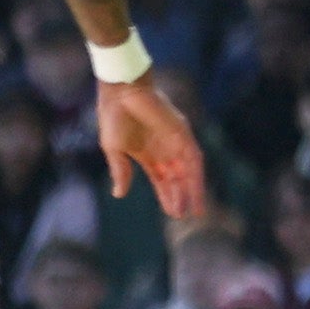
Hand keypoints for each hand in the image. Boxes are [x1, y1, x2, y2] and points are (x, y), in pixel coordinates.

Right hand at [99, 76, 206, 221]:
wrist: (122, 92)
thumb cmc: (113, 117)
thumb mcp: (113, 149)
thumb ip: (120, 171)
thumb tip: (119, 194)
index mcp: (147, 153)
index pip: (161, 179)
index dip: (167, 196)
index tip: (172, 213)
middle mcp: (164, 150)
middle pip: (177, 178)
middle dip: (180, 197)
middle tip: (183, 216)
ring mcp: (175, 142)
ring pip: (188, 172)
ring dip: (192, 191)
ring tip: (196, 210)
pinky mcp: (183, 135)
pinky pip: (194, 160)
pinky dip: (196, 176)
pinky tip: (196, 191)